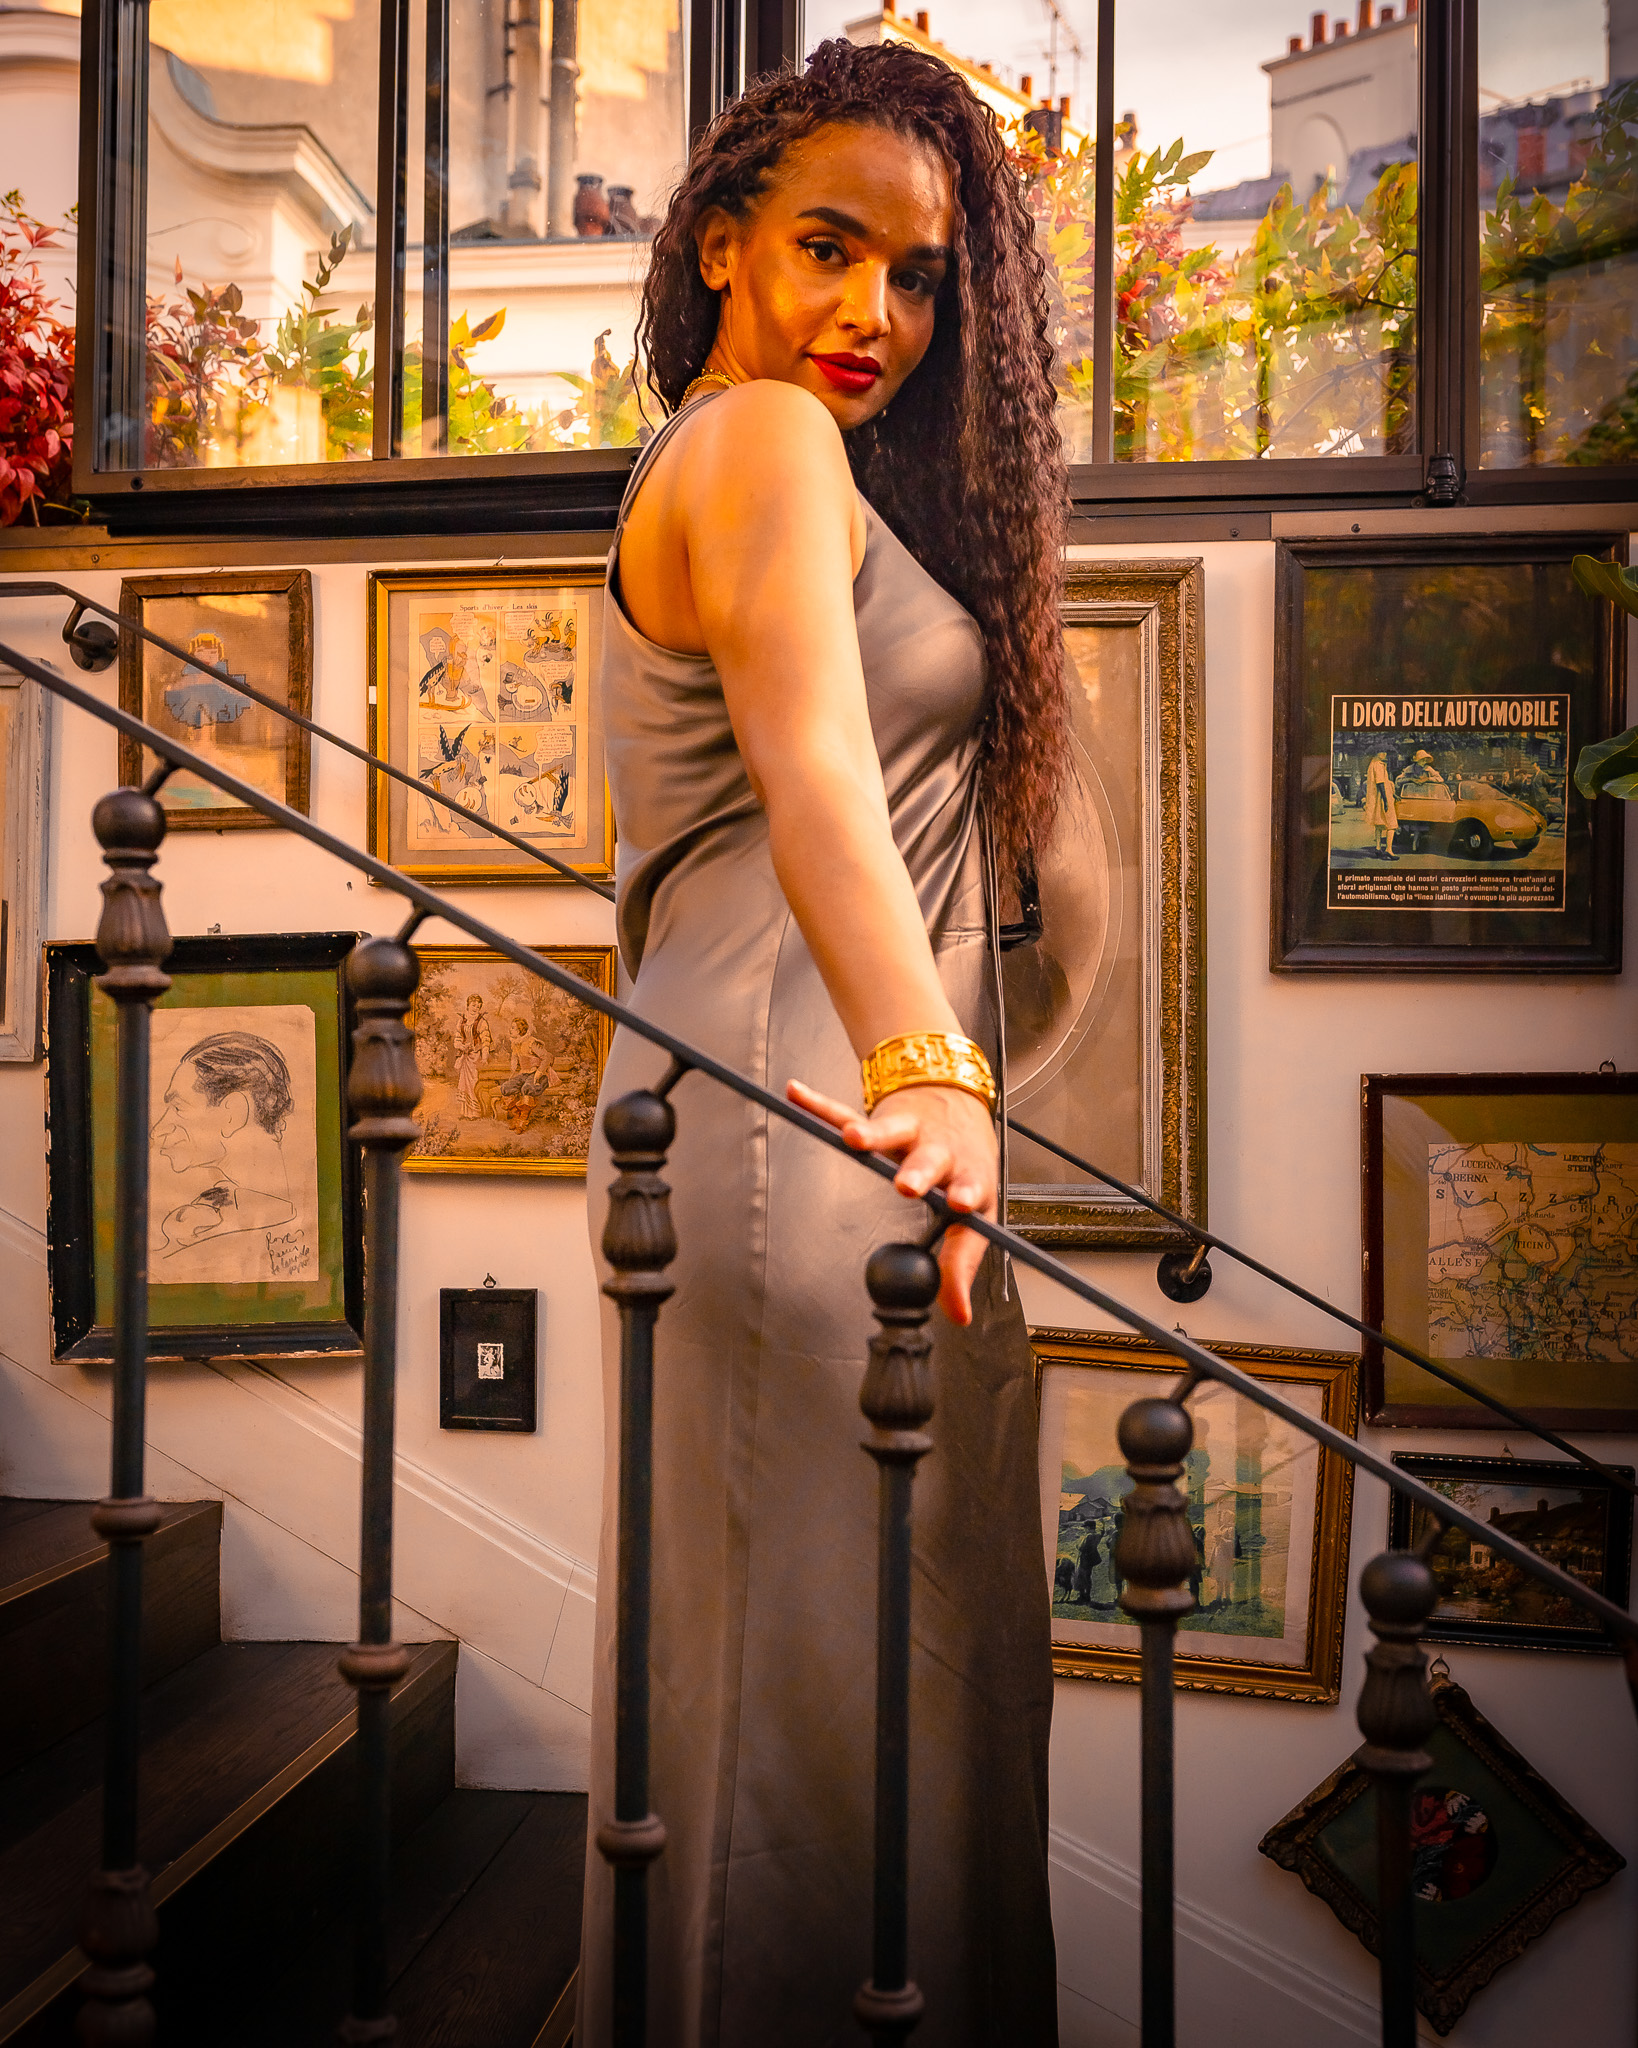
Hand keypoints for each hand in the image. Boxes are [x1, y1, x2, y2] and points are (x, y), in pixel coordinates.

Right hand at [786, 1077, 996, 1325]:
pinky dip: (819, 1106)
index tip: (959, 1203)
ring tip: (853, 1138)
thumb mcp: (977, 1211)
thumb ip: (961, 1262)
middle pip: (930, 1159)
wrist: (957, 1104)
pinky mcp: (879, 1119)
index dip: (964, 1194)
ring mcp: (909, 1132)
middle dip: (918, 1170)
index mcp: (967, 1174)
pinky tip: (797, 1095)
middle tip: (906, 1183)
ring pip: (890, 1131)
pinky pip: (844, 1112)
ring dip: (871, 1134)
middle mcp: (940, 1151)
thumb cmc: (966, 1164)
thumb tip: (957, 1314)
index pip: (970, 1186)